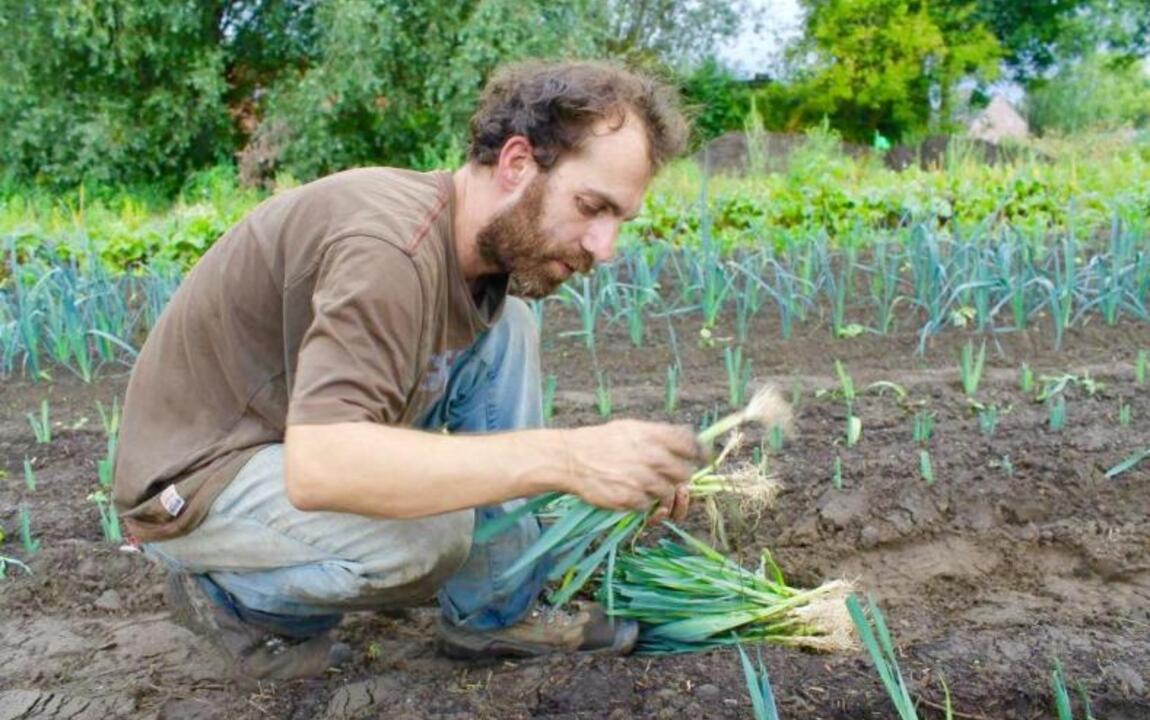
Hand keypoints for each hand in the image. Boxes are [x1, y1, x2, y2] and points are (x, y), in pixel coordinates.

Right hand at [559, 420, 704, 516]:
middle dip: (679, 478)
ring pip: (670, 494)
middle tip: (666, 477)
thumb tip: (690, 438)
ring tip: (645, 487)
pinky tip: (630, 494)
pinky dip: (644, 504)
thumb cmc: (602, 441)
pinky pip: (650, 506)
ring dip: (662, 494)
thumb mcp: (632, 428)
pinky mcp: (631, 499)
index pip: (692, 445)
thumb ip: (661, 434)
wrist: (571, 459)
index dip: (701, 454)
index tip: (703, 460)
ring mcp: (642, 480)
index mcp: (654, 436)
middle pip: (685, 474)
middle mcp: (652, 457)